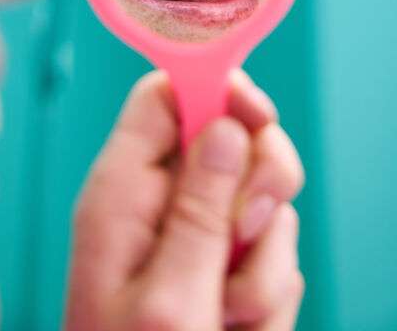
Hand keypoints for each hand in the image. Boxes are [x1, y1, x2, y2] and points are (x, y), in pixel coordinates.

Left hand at [65, 71, 304, 329]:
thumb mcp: (169, 297)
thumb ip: (199, 206)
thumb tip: (225, 125)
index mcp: (123, 190)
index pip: (165, 95)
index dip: (214, 89)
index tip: (257, 115)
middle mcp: (158, 201)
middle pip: (230, 136)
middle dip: (259, 183)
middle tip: (249, 231)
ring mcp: (195, 232)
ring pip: (263, 198)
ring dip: (264, 260)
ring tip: (231, 313)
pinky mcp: (224, 263)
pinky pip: (274, 248)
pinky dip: (269, 291)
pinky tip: (240, 325)